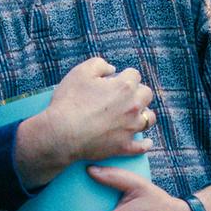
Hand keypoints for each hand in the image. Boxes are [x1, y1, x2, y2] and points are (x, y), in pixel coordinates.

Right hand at [16, 57, 155, 187]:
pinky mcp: (124, 146)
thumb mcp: (80, 72)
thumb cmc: (69, 101)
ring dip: (143, 113)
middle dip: (137, 91)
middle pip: (146, 94)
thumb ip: (99, 64)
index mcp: (124, 87)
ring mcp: (130, 128)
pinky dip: (145, 143)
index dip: (122, 75)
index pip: (134, 74)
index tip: (113, 80)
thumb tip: (112, 69)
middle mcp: (133, 106)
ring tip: (132, 114)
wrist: (61, 134)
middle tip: (122, 95)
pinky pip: (143, 146)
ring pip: (149, 118)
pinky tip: (144, 141)